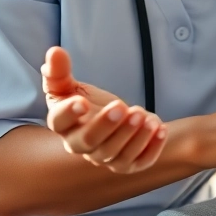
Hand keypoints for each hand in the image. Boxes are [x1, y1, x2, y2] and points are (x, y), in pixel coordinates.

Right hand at [43, 46, 167, 173]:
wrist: (112, 119)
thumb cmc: (86, 102)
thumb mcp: (71, 84)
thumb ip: (59, 70)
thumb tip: (55, 51)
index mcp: (63, 125)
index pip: (59, 122)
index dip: (68, 114)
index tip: (82, 101)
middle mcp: (80, 146)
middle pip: (89, 142)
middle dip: (106, 125)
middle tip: (121, 106)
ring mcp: (104, 158)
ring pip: (115, 155)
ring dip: (132, 136)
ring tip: (144, 115)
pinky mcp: (127, 164)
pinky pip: (139, 162)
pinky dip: (151, 148)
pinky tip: (160, 128)